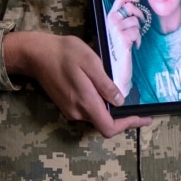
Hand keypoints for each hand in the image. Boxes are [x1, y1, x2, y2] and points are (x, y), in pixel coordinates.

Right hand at [3, 30, 151, 137]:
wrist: (36, 54)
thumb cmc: (65, 53)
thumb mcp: (90, 62)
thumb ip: (105, 84)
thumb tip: (120, 102)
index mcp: (85, 102)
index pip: (109, 127)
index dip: (128, 125)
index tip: (144, 118)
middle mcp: (77, 112)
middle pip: (104, 123)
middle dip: (122, 117)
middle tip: (139, 107)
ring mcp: (70, 110)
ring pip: (95, 116)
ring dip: (110, 109)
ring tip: (123, 96)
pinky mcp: (65, 105)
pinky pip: (87, 110)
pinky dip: (99, 104)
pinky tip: (104, 91)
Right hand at [105, 0, 144, 96]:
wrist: (117, 68)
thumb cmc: (120, 48)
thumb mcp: (120, 29)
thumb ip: (124, 17)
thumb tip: (135, 3)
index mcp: (110, 17)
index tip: (138, 1)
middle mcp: (111, 21)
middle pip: (131, 7)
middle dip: (140, 15)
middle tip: (141, 24)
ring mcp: (116, 30)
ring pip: (136, 21)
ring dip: (139, 31)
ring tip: (134, 40)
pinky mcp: (123, 38)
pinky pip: (137, 32)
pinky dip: (139, 39)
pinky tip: (134, 46)